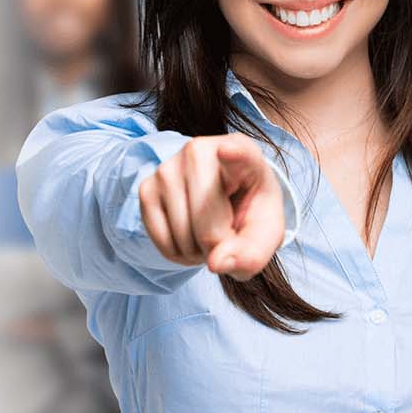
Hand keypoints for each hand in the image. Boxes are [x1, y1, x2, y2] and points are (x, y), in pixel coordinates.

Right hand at [137, 134, 284, 279]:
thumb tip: (215, 263)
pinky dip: (178, 254)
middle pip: (207, 221)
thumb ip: (252, 253)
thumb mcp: (265, 234)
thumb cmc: (248, 212)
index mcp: (243, 152)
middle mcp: (200, 151)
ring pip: (183, 234)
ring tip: (208, 234)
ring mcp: (167, 167)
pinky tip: (189, 239)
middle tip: (228, 232)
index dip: (233, 153)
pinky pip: (161, 241)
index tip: (228, 150)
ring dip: (198, 252)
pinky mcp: (146, 188)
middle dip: (219, 244)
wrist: (224, 202)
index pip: (238, 152)